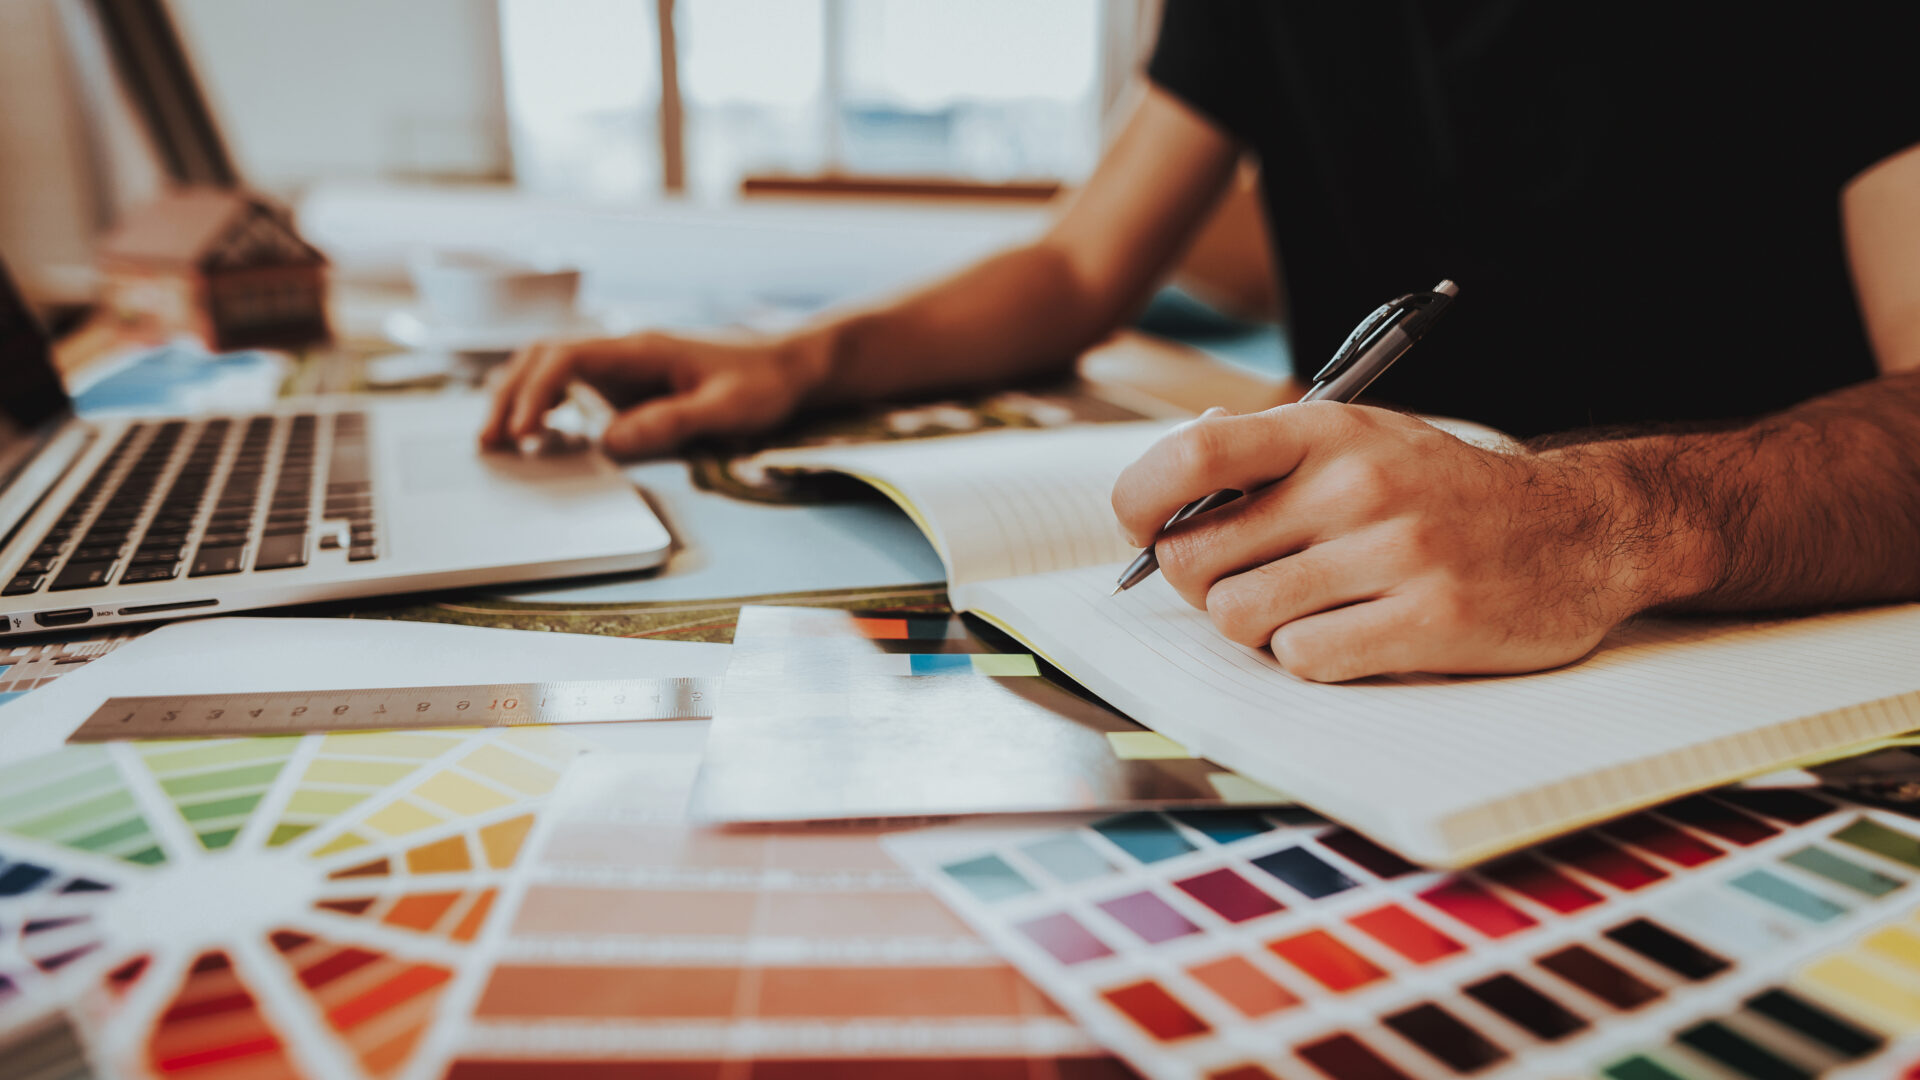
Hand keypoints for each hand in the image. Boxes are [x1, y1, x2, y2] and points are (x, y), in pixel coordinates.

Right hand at [479, 331, 819, 457]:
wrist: (787, 366)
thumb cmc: (762, 384)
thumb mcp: (726, 408)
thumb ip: (671, 423)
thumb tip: (610, 442)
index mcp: (641, 348)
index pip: (568, 356)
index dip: (537, 390)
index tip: (523, 430)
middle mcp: (622, 350)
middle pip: (544, 356)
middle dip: (510, 394)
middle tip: (488, 441)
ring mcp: (621, 365)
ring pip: (548, 366)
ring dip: (517, 395)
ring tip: (495, 439)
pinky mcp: (625, 383)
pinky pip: (570, 384)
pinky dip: (541, 402)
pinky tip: (531, 434)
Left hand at [1110, 402, 1679, 680]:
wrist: (1581, 532)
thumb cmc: (1445, 492)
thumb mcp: (1363, 440)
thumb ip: (1267, 455)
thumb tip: (1168, 473)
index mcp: (1329, 430)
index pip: (1188, 455)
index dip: (1140, 505)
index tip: (1146, 530)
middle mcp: (1358, 484)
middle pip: (1194, 560)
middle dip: (1203, 584)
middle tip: (1248, 582)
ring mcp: (1395, 554)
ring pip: (1239, 619)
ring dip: (1257, 627)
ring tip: (1306, 609)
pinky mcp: (1429, 623)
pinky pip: (1303, 659)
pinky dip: (1309, 658)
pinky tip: (1349, 636)